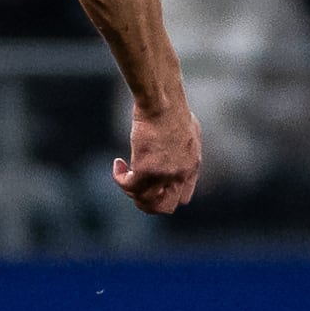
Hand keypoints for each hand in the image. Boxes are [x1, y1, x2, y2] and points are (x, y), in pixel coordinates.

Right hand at [116, 97, 202, 214]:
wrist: (163, 102)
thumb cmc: (173, 108)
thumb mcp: (188, 132)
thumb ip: (183, 148)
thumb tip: (173, 148)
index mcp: (192, 167)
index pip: (182, 199)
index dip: (164, 195)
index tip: (152, 182)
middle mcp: (180, 175)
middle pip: (164, 207)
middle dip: (146, 202)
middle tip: (134, 188)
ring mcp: (165, 175)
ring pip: (145, 202)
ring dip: (131, 192)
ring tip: (123, 174)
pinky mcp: (145, 169)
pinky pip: (128, 186)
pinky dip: (119, 178)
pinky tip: (117, 164)